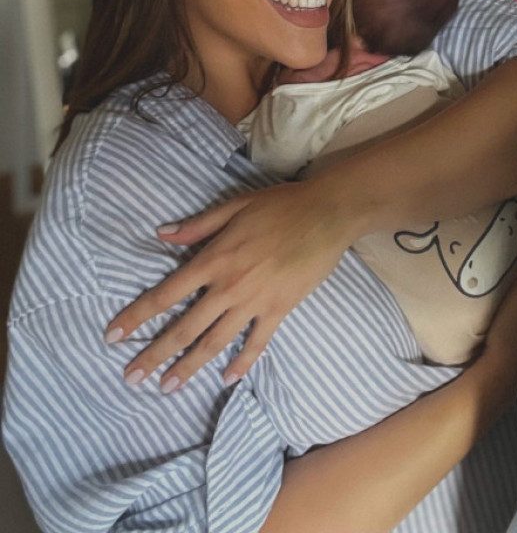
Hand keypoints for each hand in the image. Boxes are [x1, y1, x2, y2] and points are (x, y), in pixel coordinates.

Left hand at [105, 176, 357, 392]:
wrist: (327, 214)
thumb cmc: (280, 205)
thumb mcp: (235, 206)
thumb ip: (197, 225)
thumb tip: (161, 234)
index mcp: (214, 259)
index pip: (166, 294)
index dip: (137, 315)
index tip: (113, 336)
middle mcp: (228, 287)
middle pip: (184, 327)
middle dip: (154, 354)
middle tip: (131, 378)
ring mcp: (254, 302)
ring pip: (214, 342)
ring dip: (188, 366)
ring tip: (166, 387)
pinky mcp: (279, 310)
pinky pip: (257, 343)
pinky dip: (242, 363)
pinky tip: (227, 379)